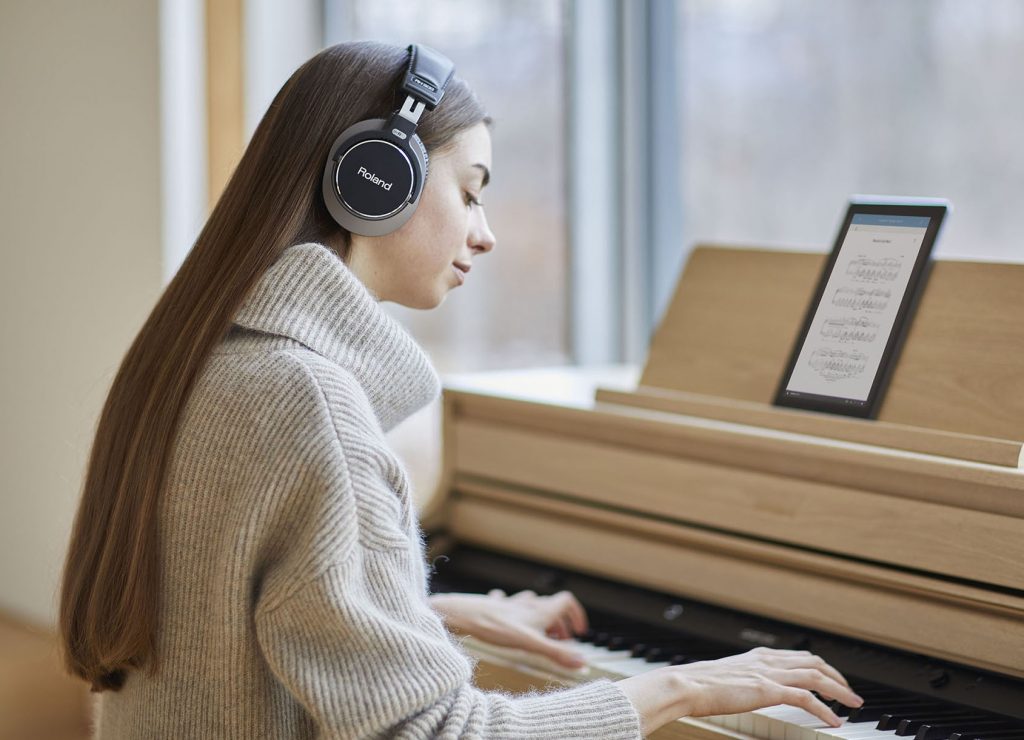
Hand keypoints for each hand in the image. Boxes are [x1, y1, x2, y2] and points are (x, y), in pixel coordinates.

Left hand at [429, 589, 588, 668]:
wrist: (464, 616)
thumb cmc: (496, 627)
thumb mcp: (531, 644)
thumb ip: (557, 653)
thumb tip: (583, 663)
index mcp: (540, 610)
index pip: (567, 601)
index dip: (576, 614)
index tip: (578, 632)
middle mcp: (527, 604)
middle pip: (551, 607)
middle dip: (559, 623)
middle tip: (559, 641)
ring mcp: (510, 603)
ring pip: (531, 603)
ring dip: (538, 616)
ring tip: (537, 632)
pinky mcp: (494, 605)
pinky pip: (506, 602)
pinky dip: (512, 609)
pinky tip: (507, 617)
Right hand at [617, 647, 862, 735]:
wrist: (685, 685)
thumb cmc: (699, 685)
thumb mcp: (728, 678)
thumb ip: (744, 680)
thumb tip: (749, 689)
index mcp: (758, 655)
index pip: (800, 656)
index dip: (822, 667)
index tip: (833, 680)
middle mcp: (767, 660)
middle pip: (815, 662)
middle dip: (838, 677)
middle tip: (851, 693)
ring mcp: (769, 673)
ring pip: (817, 677)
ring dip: (840, 691)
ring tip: (853, 704)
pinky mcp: (767, 690)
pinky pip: (806, 699)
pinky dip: (825, 709)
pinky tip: (834, 721)